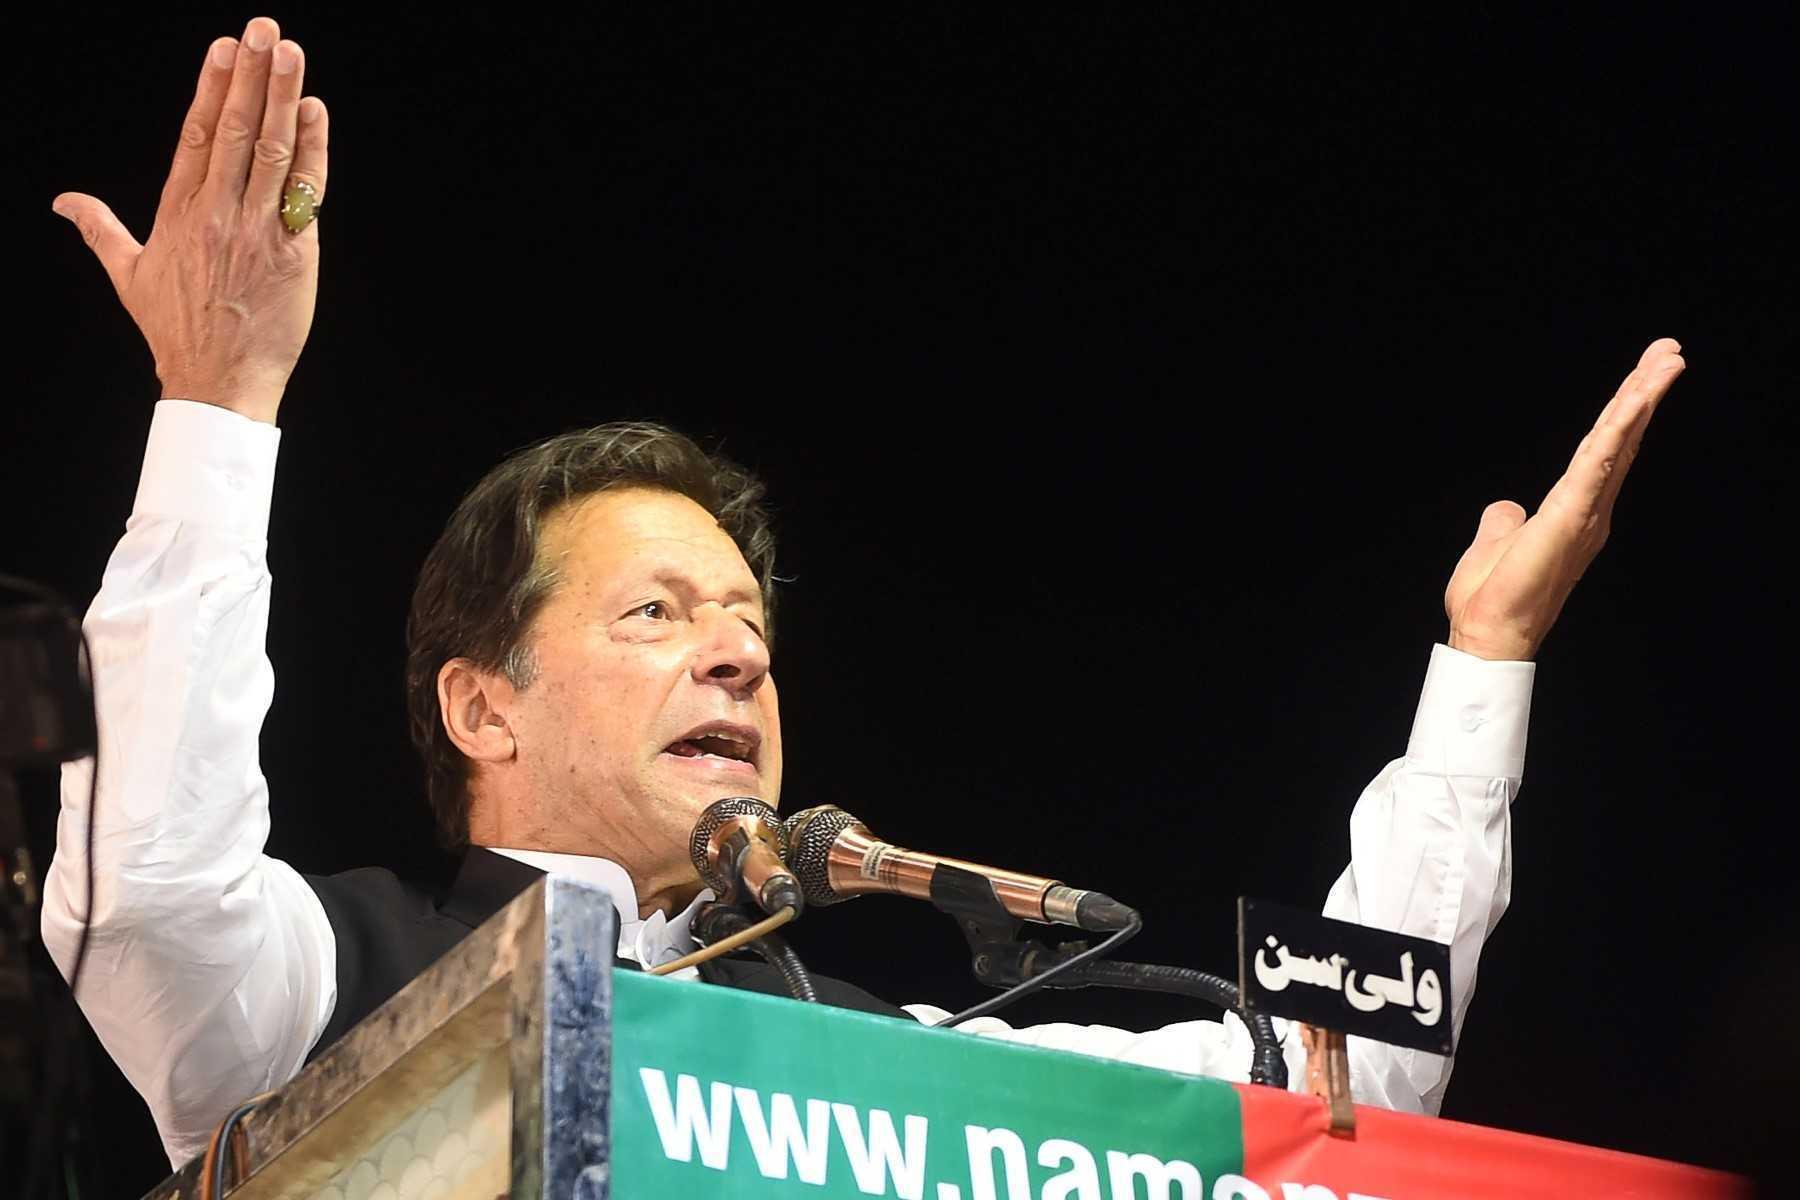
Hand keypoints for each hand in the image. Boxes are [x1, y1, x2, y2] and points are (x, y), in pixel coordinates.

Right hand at [51, 17, 328, 424]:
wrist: (218, 381)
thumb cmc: (177, 331)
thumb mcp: (129, 276)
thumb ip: (101, 230)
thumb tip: (65, 202)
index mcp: (179, 213)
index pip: (195, 136)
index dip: (211, 88)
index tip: (223, 50)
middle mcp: (216, 214)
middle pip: (235, 131)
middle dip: (250, 76)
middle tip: (262, 29)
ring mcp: (255, 231)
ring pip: (271, 151)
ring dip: (284, 98)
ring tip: (291, 54)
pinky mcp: (292, 253)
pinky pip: (304, 192)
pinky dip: (313, 151)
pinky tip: (316, 113)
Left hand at [1444, 338, 1685, 661]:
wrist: (1486, 632)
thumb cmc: (1492, 597)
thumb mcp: (1497, 543)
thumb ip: (1505, 520)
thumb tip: (1506, 507)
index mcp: (1575, 511)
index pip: (1605, 451)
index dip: (1626, 413)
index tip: (1646, 376)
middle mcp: (1589, 508)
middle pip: (1621, 439)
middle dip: (1645, 393)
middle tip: (1670, 351)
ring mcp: (1584, 512)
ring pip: (1617, 444)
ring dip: (1641, 400)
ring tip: (1667, 361)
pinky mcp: (1569, 516)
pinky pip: (1596, 464)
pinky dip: (1616, 431)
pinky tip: (1633, 401)